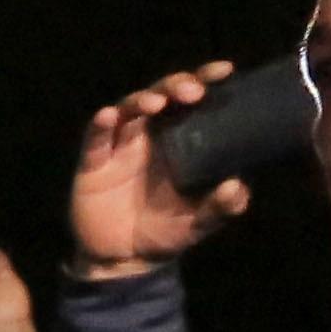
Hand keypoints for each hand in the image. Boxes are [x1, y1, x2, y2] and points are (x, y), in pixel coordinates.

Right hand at [69, 61, 253, 272]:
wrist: (124, 261)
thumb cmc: (165, 232)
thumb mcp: (199, 222)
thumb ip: (221, 207)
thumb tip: (237, 186)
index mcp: (178, 141)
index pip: (192, 102)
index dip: (205, 80)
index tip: (225, 70)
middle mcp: (149, 136)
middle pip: (160, 95)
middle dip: (175, 85)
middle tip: (192, 90)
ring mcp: (119, 147)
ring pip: (128, 109)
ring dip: (141, 100)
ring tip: (156, 102)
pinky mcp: (93, 164)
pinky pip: (95, 139)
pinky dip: (100, 125)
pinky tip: (108, 116)